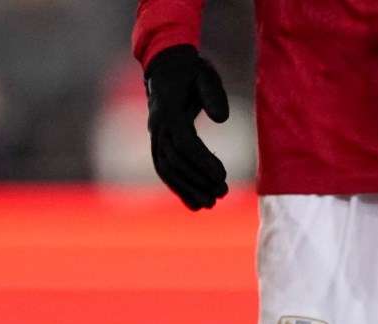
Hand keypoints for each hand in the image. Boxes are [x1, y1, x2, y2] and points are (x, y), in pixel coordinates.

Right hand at [143, 44, 229, 210]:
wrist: (166, 65)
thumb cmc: (190, 69)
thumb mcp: (206, 74)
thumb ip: (214, 94)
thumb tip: (221, 119)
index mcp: (169, 111)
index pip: (184, 143)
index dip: (202, 161)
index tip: (222, 176)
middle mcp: (157, 127)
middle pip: (174, 161)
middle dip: (198, 180)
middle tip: (222, 194)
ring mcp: (155, 136)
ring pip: (166, 170)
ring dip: (187, 189)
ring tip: (210, 204)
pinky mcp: (158, 143)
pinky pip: (163, 169)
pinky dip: (177, 188)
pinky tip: (194, 204)